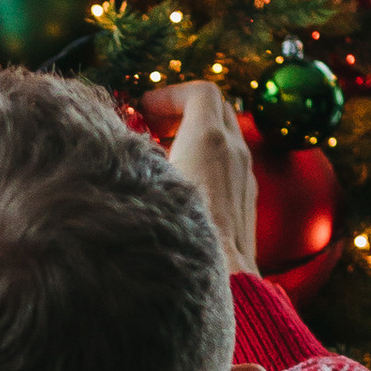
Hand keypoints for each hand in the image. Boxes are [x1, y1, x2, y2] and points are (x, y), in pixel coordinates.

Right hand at [147, 79, 258, 273]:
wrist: (224, 278)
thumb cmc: (181, 233)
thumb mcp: (147, 183)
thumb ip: (135, 155)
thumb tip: (122, 145)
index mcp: (210, 138)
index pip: (199, 92)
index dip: (170, 94)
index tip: (146, 108)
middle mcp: (235, 150)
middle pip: (216, 108)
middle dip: (184, 109)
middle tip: (154, 124)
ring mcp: (246, 174)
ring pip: (225, 135)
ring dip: (196, 134)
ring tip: (166, 152)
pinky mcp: (248, 197)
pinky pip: (230, 162)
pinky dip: (208, 157)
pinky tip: (184, 181)